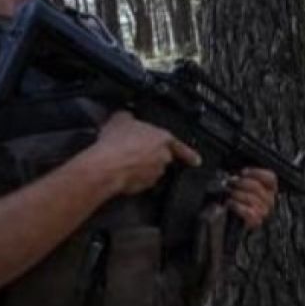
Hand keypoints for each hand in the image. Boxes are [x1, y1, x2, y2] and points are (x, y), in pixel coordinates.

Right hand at [86, 110, 200, 195]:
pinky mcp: (142, 187)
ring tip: (124, 161)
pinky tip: (120, 171)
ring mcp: (154, 174)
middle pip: (163, 157)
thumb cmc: (117, 142)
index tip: (196, 160)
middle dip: (152, 155)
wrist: (107, 165)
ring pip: (152, 171)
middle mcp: (163, 158)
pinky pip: (140, 182)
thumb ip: (130, 118)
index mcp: (163, 139)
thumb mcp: (121, 119)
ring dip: (142, 167)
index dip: (189, 154)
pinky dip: (133, 178)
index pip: (181, 146)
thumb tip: (126, 118)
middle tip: (136, 151)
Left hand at [227, 168, 277, 228]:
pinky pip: (248, 212)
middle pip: (258, 187)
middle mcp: (270, 201)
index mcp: (270, 190)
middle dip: (241, 183)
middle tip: (232, 184)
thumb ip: (243, 180)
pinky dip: (237, 206)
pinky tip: (231, 204)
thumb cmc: (237, 204)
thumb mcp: (242, 189)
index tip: (243, 172)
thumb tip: (235, 176)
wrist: (230, 226)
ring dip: (237, 195)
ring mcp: (264, 212)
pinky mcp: (256, 222)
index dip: (257, 173)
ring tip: (230, 195)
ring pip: (252, 198)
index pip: (271, 178)